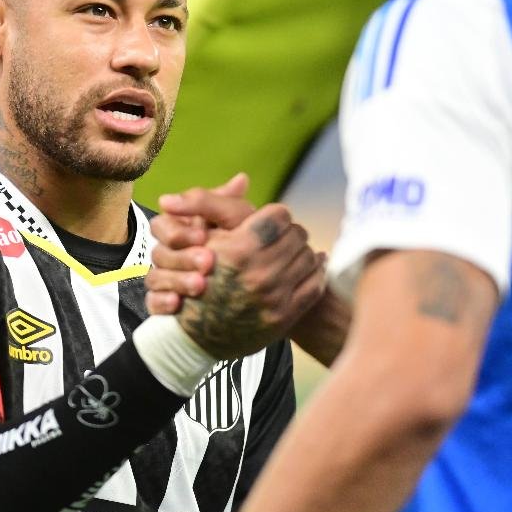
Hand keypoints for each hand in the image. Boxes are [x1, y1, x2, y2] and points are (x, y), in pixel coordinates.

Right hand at [147, 173, 251, 313]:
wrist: (257, 282)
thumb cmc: (244, 242)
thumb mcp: (238, 219)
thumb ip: (224, 201)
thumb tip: (228, 182)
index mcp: (181, 227)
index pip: (162, 224)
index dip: (178, 231)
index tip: (203, 236)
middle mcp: (170, 252)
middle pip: (159, 252)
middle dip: (182, 257)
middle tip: (208, 262)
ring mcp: (166, 277)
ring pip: (155, 278)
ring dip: (176, 280)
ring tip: (201, 285)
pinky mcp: (166, 302)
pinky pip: (154, 303)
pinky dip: (163, 302)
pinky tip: (178, 304)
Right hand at [148, 179, 324, 359]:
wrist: (196, 334)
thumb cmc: (196, 277)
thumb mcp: (201, 237)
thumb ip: (217, 203)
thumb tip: (243, 177)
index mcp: (239, 250)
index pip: (280, 216)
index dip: (275, 215)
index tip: (270, 221)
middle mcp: (259, 274)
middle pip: (297, 235)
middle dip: (290, 233)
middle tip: (283, 236)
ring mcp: (274, 297)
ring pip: (309, 257)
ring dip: (302, 251)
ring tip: (292, 252)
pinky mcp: (285, 316)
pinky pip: (315, 284)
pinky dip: (316, 272)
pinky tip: (309, 267)